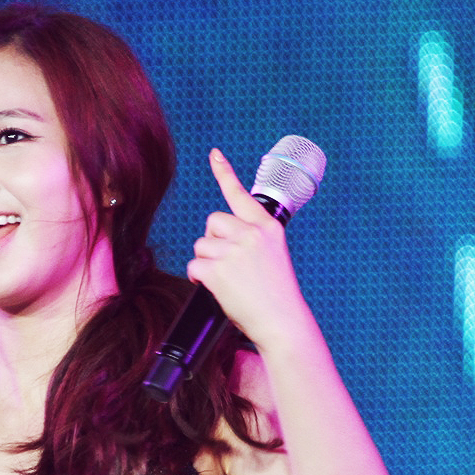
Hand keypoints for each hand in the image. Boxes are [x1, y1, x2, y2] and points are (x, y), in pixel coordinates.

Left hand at [185, 149, 312, 351]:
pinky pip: (193, 267)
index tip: (214, 154)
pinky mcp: (218, 270)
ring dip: (206, 262)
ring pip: (201, 245)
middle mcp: (251, 233)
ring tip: (228, 280)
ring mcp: (234, 251)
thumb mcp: (272, 255)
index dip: (224, 172)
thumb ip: (251, 239)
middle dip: (213, 241)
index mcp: (267, 227)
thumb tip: (219, 236)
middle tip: (229, 264)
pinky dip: (198, 279)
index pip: (240, 195)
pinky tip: (215, 288)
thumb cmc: (276, 293)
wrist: (281, 320)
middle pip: (212, 222)